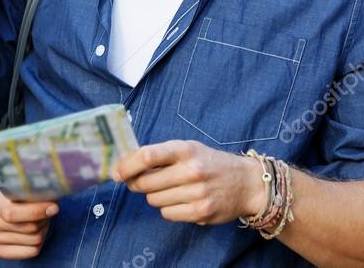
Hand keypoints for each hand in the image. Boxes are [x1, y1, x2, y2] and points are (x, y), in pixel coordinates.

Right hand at [0, 181, 58, 259]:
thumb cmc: (15, 187)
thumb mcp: (21, 181)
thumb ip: (34, 188)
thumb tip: (54, 199)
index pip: (12, 213)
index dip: (36, 211)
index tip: (53, 206)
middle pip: (28, 228)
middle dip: (44, 218)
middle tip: (49, 208)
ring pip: (33, 240)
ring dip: (44, 228)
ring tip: (42, 217)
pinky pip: (31, 251)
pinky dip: (41, 241)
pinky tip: (38, 230)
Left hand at [113, 140, 266, 225]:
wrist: (246, 183)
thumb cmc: (210, 163)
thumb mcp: (189, 149)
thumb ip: (161, 154)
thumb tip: (126, 164)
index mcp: (185, 149)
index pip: (147, 156)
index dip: (126, 166)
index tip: (117, 172)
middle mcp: (191, 170)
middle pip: (146, 182)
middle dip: (137, 184)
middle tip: (139, 182)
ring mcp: (196, 193)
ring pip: (154, 200)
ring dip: (154, 196)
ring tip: (169, 190)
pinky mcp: (200, 212)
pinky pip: (167, 214)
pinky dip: (168, 209)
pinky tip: (180, 201)